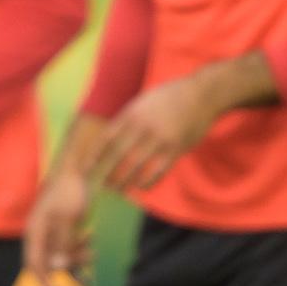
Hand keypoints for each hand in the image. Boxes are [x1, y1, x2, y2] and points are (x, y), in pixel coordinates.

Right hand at [23, 162, 93, 285]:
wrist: (75, 167)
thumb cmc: (68, 191)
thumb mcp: (67, 218)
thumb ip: (61, 243)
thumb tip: (57, 266)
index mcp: (35, 231)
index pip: (33, 263)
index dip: (42, 281)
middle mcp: (39, 231)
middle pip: (48, 259)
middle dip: (67, 264)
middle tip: (88, 260)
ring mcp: (49, 227)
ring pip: (60, 251)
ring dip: (76, 253)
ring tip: (94, 247)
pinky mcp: (60, 222)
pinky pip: (66, 240)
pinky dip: (78, 243)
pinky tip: (92, 236)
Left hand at [85, 73, 221, 193]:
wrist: (200, 94)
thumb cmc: (168, 97)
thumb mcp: (143, 101)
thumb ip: (129, 118)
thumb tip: (112, 136)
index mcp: (132, 114)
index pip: (107, 138)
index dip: (95, 155)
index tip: (86, 168)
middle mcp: (143, 127)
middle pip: (119, 155)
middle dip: (108, 172)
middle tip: (101, 186)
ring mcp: (160, 138)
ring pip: (137, 166)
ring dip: (126, 181)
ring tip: (119, 190)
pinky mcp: (176, 148)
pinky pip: (159, 170)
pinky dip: (148, 181)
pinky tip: (141, 187)